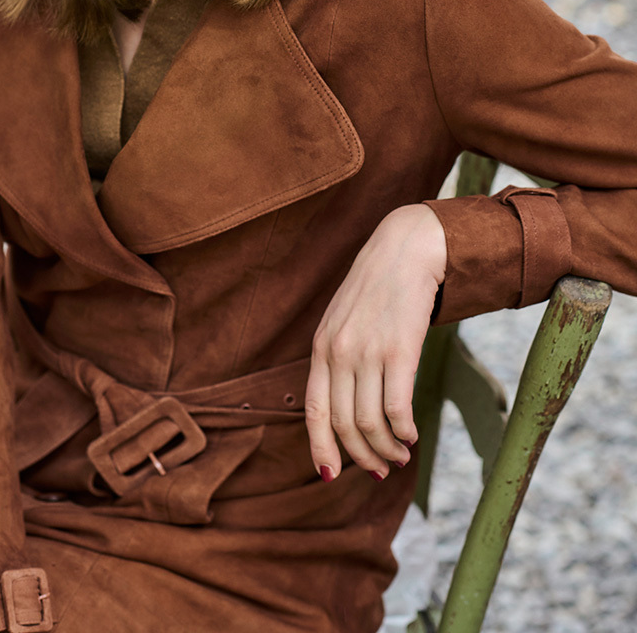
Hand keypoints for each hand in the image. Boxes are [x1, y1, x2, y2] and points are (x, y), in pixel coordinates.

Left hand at [305, 204, 446, 480]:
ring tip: (400, 455)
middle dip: (363, 456)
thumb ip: (337, 357)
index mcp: (321, 347)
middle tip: (380, 469)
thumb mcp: (343, 320)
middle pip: (345, 424)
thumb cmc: (377, 289)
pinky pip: (397, 409)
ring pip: (371, 423)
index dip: (321, 448)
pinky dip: (404, 431)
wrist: (406, 251)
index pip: (314, 411)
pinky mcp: (399, 351)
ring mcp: (367, 352)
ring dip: (387, 449)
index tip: (331, 475)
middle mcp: (339, 353)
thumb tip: (344, 406)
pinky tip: (412, 435)